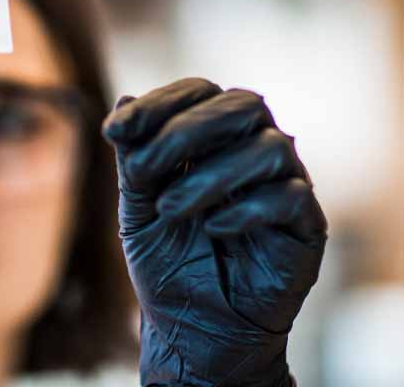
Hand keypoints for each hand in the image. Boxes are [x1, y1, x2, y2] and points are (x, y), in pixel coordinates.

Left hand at [102, 78, 326, 385]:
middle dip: (186, 130)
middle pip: (243, 104)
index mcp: (211, 139)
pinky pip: (290, 195)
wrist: (193, 330)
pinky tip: (213, 230)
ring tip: (170, 210)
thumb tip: (123, 99)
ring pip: (269, 146)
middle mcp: (251, 152)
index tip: (115, 130)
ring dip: (210, 176)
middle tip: (144, 168)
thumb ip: (134, 158)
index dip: (159, 102)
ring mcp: (283, 184)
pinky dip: (246, 208)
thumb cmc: (167, 264)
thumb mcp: (137, 208)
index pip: (199, 92)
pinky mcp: (305, 224)